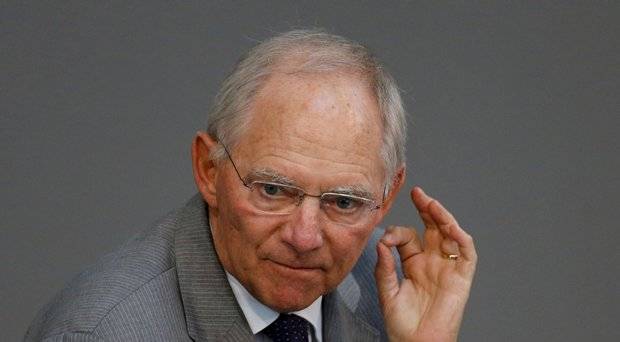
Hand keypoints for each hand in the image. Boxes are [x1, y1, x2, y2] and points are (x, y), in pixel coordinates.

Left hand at [375, 187, 476, 341]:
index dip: (397, 233)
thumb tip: (381, 243)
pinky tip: (450, 226)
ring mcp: (447, 268)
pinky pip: (466, 253)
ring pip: (450, 235)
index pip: (408, 237)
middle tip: (417, 193)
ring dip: (443, 217)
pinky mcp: (462, 277)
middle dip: (426, 209)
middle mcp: (432, 262)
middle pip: (432, 228)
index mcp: (414, 264)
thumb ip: (384, 267)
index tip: (385, 239)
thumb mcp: (387, 291)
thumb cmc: (403, 323)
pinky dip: (461, 238)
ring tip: (431, 203)